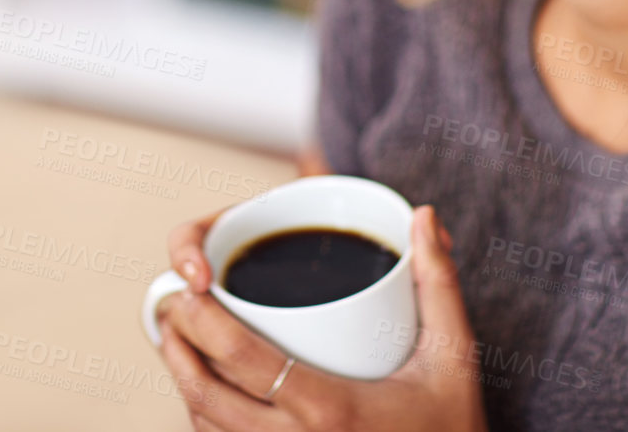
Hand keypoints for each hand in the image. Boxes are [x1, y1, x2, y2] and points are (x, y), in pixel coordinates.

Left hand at [153, 204, 485, 430]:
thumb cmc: (452, 426)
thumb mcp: (454, 355)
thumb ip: (437, 281)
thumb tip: (423, 216)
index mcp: (330, 408)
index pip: (242, 359)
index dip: (202, 320)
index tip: (187, 285)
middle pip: (208, 394)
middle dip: (177, 345)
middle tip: (173, 305)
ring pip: (207, 426)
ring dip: (183, 380)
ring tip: (177, 337)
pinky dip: (203, 416)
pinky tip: (205, 385)